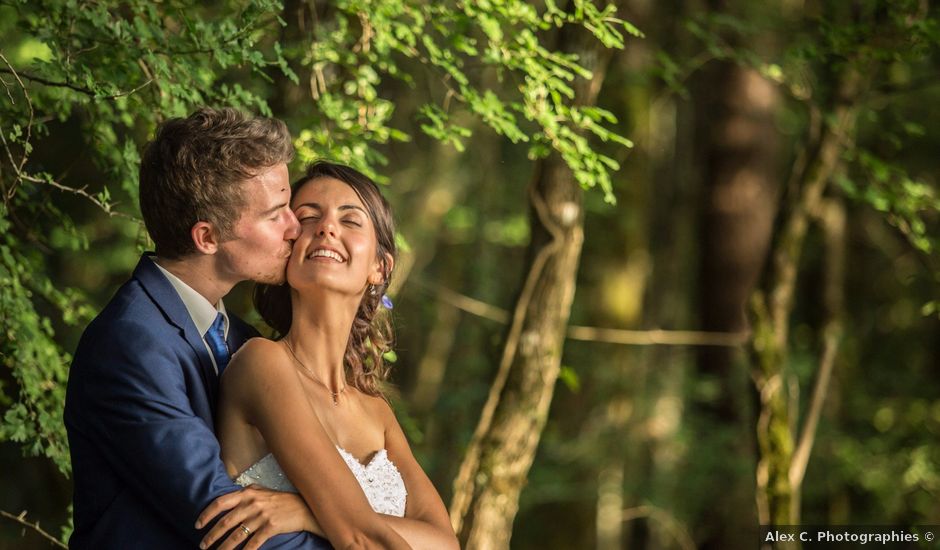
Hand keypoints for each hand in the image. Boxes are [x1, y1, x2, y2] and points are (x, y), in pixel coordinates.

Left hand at [196, 485, 321, 549]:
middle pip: (226, 522)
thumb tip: (228, 497)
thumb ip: (245, 493)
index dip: (207, 514)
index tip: (198, 525)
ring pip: (237, 535)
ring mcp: (262, 516)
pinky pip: (253, 543)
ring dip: (224, 547)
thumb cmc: (280, 500)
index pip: (221, 502)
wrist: (302, 508)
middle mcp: (253, 503)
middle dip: (211, 535)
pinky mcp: (270, 527)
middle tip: (203, 545)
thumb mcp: (261, 491)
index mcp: (247, 493)